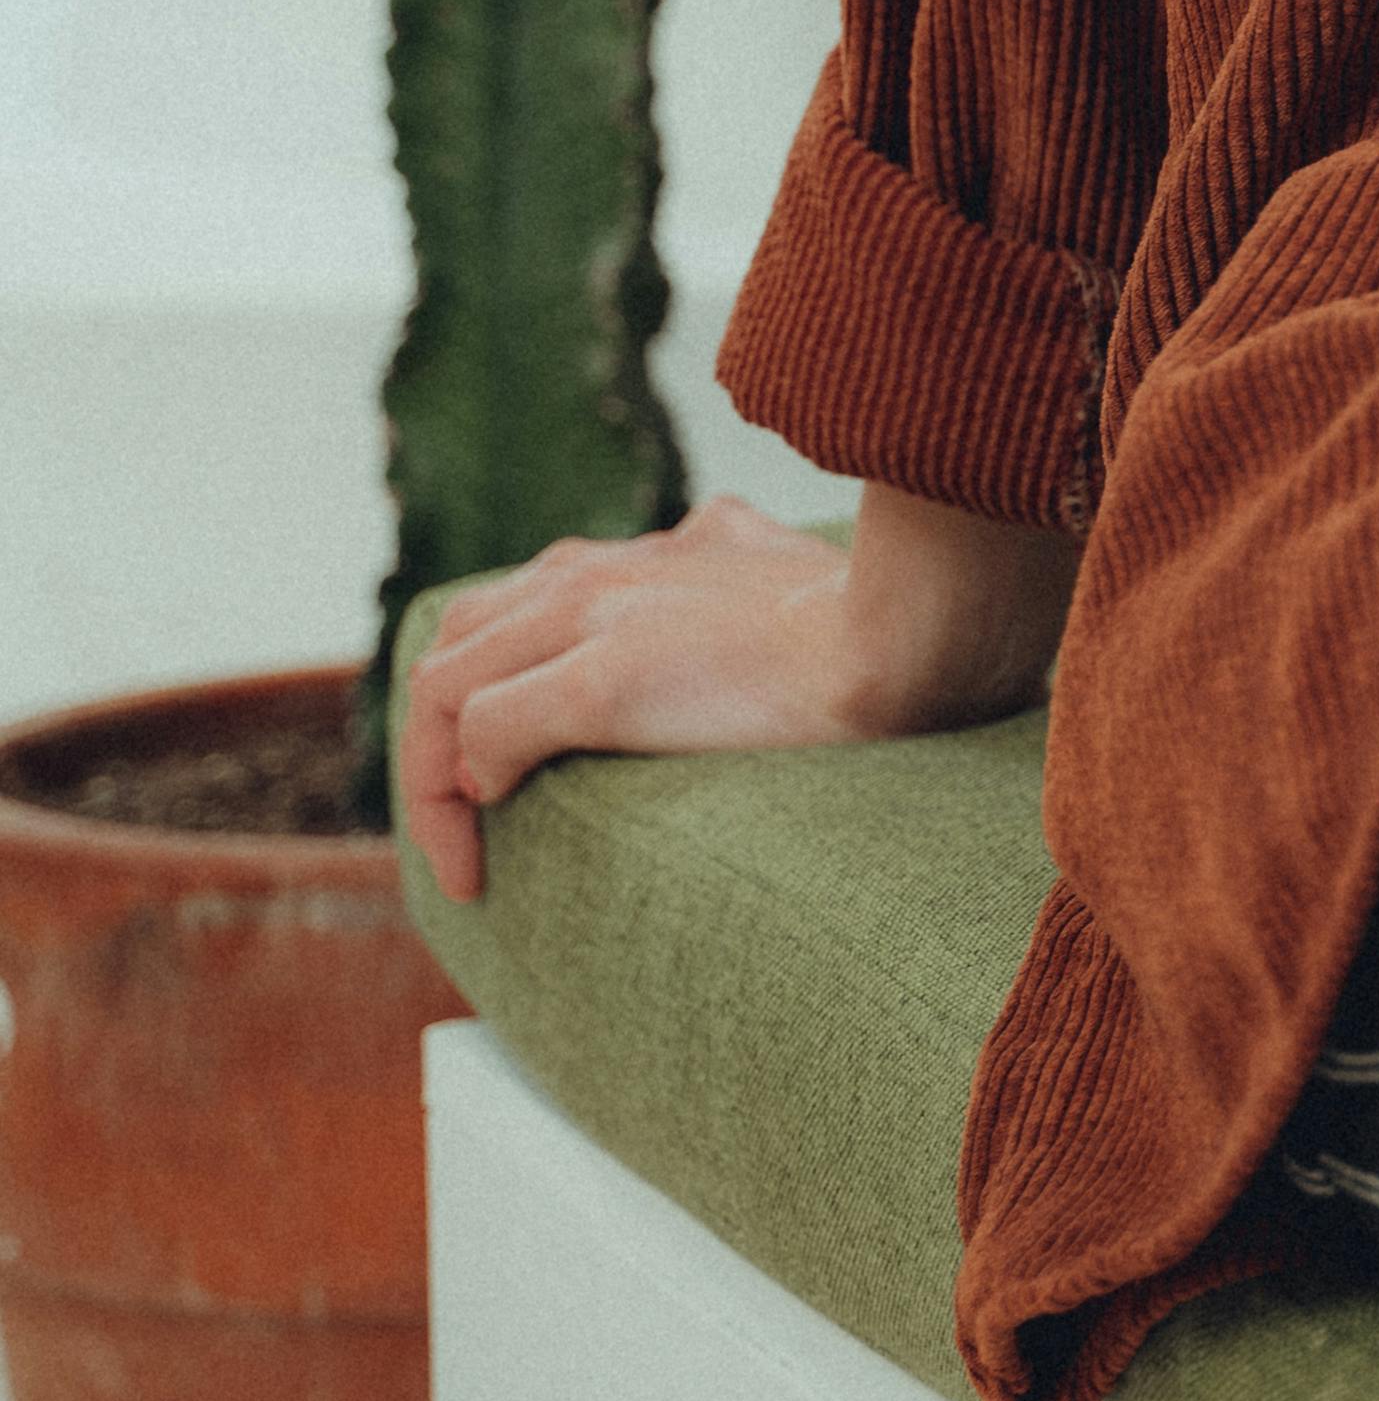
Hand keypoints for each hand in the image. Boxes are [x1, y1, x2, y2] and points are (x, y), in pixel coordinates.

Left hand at [396, 483, 1076, 902]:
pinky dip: (464, 785)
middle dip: (437, 735)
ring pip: (444, 686)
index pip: (515, 610)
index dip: (489, 691)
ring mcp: (597, 619)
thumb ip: (740, 560)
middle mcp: (603, 571)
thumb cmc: (881, 624)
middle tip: (465, 822)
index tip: (508, 777)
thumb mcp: (788, 571)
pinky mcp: (603, 680)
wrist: (921, 635)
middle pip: (456, 644)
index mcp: (649, 552)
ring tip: (465, 855)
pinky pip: (484, 731)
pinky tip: (491, 828)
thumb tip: (725, 545)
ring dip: (436, 774)